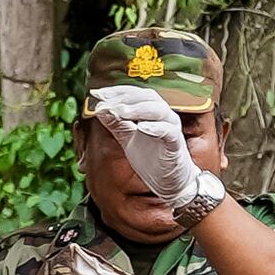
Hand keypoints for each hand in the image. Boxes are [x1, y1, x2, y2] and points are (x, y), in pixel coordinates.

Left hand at [88, 85, 223, 221]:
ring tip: (120, 111)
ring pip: (158, 110)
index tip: (98, 94)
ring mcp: (171, 128)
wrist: (170, 181)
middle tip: (106, 103)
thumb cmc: (152, 158)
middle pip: (147, 97)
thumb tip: (100, 109)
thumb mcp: (127, 140)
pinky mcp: (176, 144)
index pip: (134, 94)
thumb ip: (116, 125)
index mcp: (150, 112)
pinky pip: (168, 132)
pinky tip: (141, 128)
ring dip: (137, 109)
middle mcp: (163, 115)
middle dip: (125, 98)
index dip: (116, 92)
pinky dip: (156, 128)